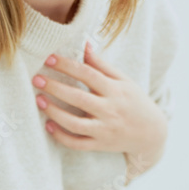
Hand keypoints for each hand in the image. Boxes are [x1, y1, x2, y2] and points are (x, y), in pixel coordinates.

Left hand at [31, 42, 166, 172]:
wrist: (152, 133)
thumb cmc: (134, 101)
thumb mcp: (123, 80)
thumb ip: (102, 64)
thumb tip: (84, 44)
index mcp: (115, 90)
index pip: (87, 74)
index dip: (67, 65)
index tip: (49, 58)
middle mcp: (109, 110)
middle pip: (78, 98)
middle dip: (55, 88)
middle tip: (36, 79)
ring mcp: (105, 130)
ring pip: (75, 124)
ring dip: (55, 113)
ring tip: (39, 101)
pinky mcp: (101, 145)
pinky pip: (78, 144)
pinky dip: (62, 137)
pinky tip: (48, 125)